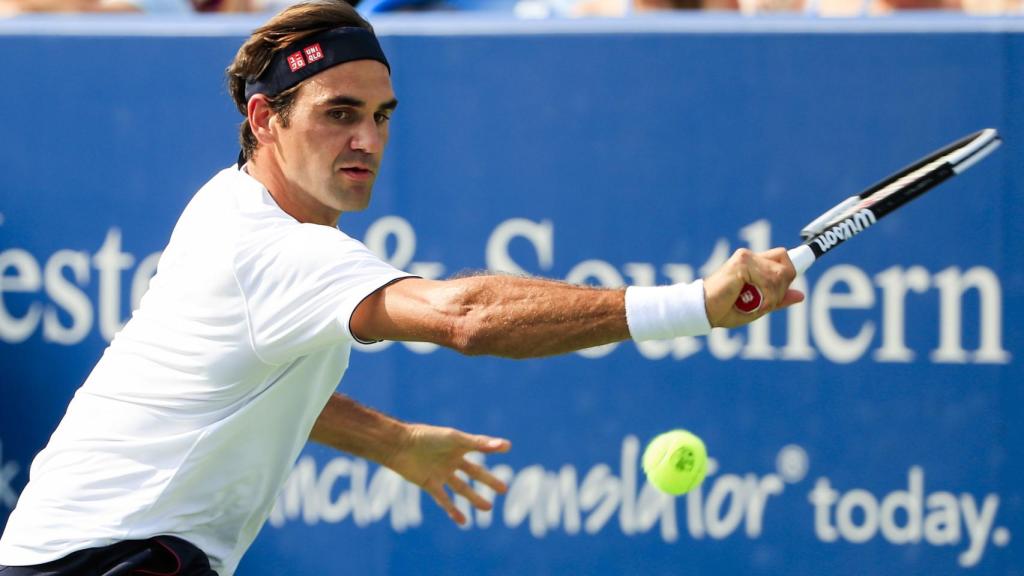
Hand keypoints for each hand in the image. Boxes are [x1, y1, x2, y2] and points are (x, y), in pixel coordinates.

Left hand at [384, 423, 510, 524]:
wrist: (400, 446)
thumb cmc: (428, 437)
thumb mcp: (456, 439)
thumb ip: (480, 444)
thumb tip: (506, 446)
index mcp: (458, 445)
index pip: (480, 447)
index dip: (492, 447)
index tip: (507, 448)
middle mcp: (451, 459)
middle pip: (474, 473)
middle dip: (488, 481)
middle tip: (504, 489)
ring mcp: (441, 472)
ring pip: (461, 488)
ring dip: (474, 498)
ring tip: (488, 508)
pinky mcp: (429, 484)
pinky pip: (443, 499)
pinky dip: (452, 510)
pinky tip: (463, 521)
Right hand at [703, 247, 803, 327]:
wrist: (703, 311)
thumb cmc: (725, 309)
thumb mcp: (757, 306)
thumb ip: (778, 299)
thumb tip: (801, 295)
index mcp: (753, 262)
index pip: (783, 257)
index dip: (788, 272)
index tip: (785, 289)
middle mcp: (750, 256)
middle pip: (786, 267)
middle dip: (781, 289)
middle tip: (764, 303)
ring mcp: (746, 257)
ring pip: (780, 275)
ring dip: (772, 297)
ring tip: (753, 304)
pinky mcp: (742, 264)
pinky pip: (769, 281)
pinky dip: (766, 297)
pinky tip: (750, 303)